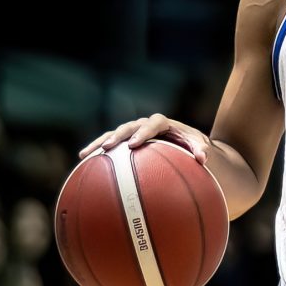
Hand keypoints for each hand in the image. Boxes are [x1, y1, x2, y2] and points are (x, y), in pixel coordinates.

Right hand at [79, 114, 209, 164]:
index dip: (142, 132)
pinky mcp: (126, 140)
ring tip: (85, 155)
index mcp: (162, 123)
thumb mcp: (199, 145)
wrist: (185, 141)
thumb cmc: (192, 144)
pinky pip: (111, 146)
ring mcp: (133, 132)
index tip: (134, 144)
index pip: (152, 123)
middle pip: (128, 127)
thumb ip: (201, 149)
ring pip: (114, 135)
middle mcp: (145, 125)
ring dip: (100, 143)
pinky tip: (82, 162)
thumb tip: (203, 159)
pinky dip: (97, 152)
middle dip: (117, 137)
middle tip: (107, 147)